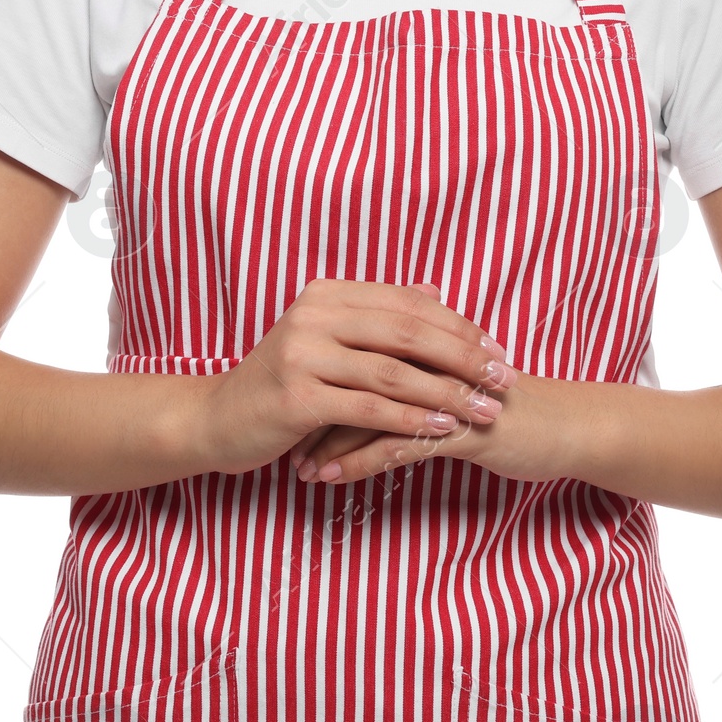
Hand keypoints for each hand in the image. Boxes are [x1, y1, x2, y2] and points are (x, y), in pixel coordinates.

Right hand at [194, 278, 519, 476]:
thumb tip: (435, 292)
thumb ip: (378, 315)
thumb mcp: (327, 339)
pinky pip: (369, 407)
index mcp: (327, 294)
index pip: (407, 302)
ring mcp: (303, 354)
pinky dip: (411, 418)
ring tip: (486, 409)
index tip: (497, 348)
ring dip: (448, 392)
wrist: (216, 419)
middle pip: (408, 331)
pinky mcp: (297, 396)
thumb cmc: (281, 383)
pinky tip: (442, 429)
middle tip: (505, 377)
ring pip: (394, 371)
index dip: (458, 325)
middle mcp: (315, 315)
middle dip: (464, 355)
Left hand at [292, 370, 564, 487]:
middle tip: (279, 435)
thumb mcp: (459, 382)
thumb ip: (419, 370)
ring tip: (297, 467)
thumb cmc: (508, 406)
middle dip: (315, 409)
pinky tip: (331, 479)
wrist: (566, 427)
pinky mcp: (461, 427)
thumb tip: (373, 374)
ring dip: (328, 441)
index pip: (362, 349)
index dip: (322, 374)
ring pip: (371, 411)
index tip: (287, 401)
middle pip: (357, 375)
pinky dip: (358, 462)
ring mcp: (447, 391)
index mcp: (429, 344)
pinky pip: (398, 444)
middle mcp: (433, 360)